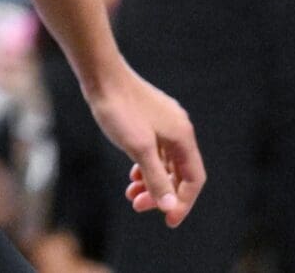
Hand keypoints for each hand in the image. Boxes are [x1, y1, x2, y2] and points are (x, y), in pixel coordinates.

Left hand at [90, 64, 203, 226]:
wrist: (100, 74)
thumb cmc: (119, 109)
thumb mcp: (138, 149)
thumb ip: (156, 179)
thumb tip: (170, 207)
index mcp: (183, 136)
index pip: (194, 179)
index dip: (184, 202)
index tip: (168, 221)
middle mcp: (179, 129)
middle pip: (179, 172)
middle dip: (162, 193)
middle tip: (137, 206)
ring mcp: (164, 122)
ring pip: (165, 162)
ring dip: (151, 181)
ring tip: (131, 194)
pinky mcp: (149, 118)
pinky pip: (156, 151)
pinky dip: (146, 166)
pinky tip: (132, 175)